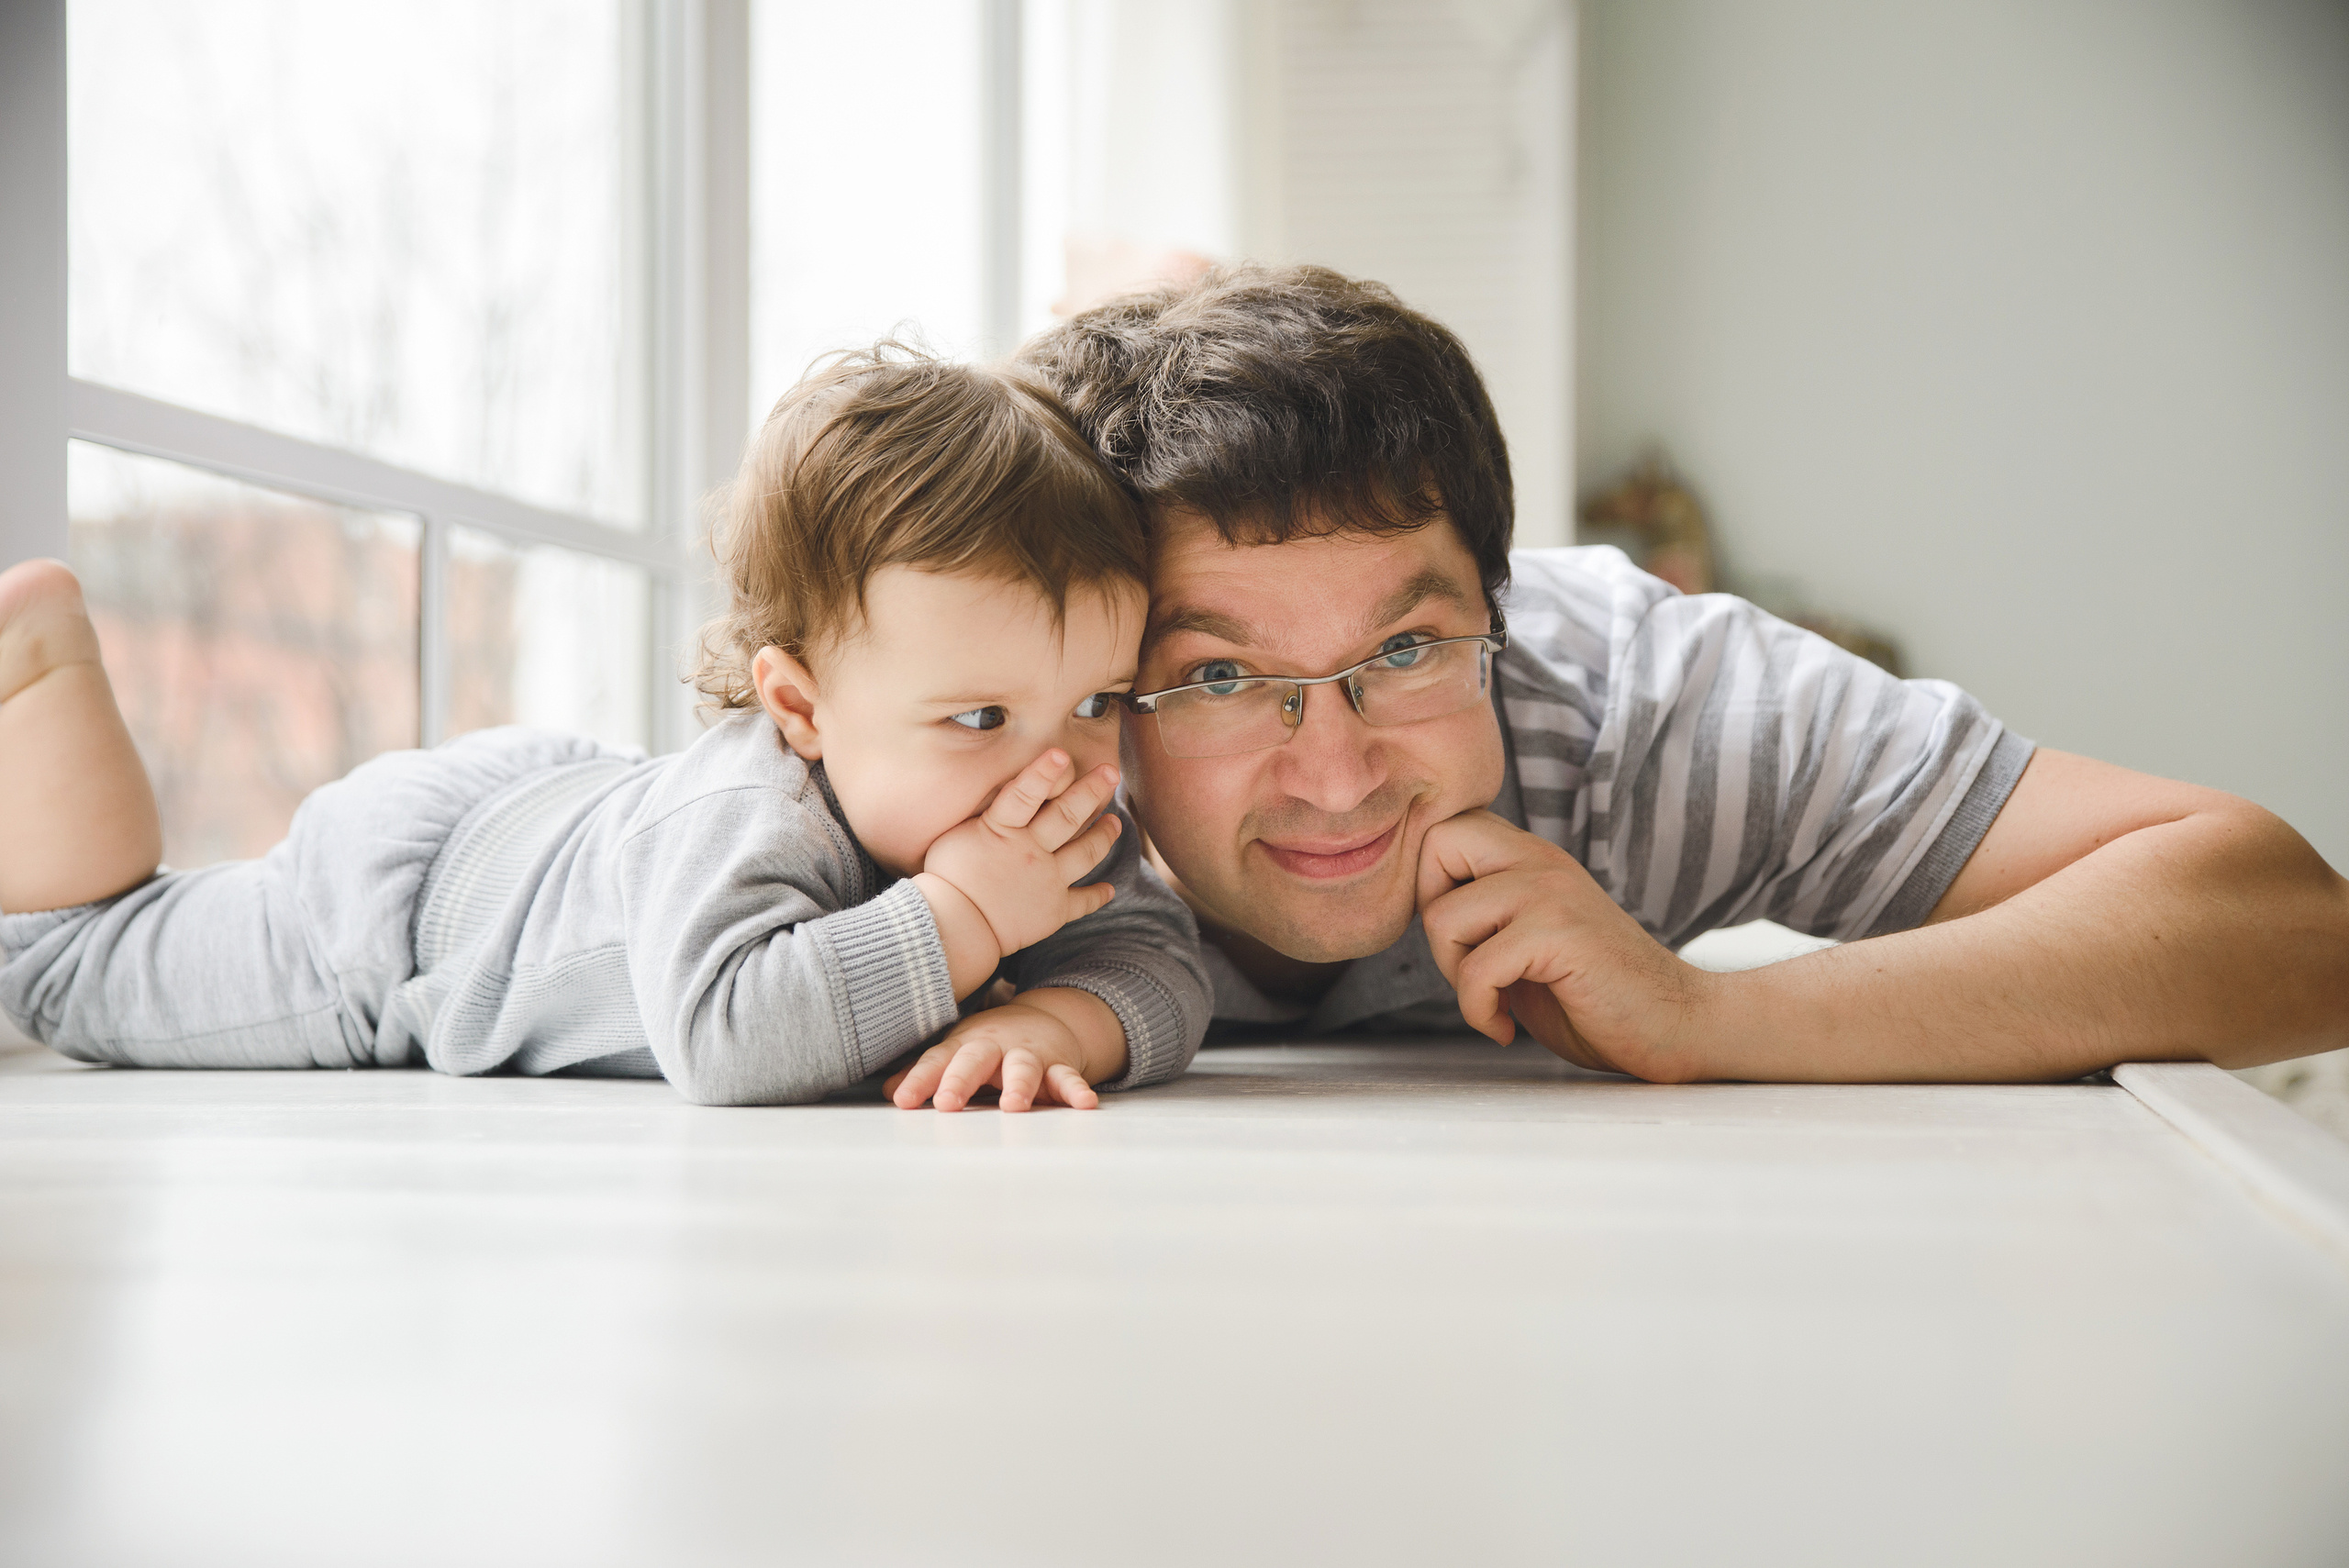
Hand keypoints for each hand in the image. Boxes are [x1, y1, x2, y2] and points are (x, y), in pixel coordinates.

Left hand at [886, 999, 1101, 1112]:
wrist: (1041, 1020)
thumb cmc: (986, 1046)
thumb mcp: (955, 1054)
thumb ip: (924, 1074)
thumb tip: (887, 1092)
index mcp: (964, 1046)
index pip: (936, 1062)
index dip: (919, 1080)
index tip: (903, 1101)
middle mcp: (994, 1048)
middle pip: (975, 1060)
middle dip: (961, 1080)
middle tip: (947, 1102)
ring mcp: (1028, 1055)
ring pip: (1022, 1068)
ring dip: (1018, 1085)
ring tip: (1013, 1106)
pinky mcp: (1058, 1066)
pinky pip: (1068, 1078)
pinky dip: (1077, 1090)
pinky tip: (1085, 1104)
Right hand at [914, 749, 1122, 996]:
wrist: (955, 928)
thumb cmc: (946, 880)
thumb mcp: (956, 837)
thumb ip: (983, 817)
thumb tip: (1002, 796)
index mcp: (1001, 830)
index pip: (1024, 793)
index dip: (1043, 772)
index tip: (1061, 754)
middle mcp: (1031, 851)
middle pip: (1068, 816)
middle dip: (1091, 791)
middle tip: (1110, 772)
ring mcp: (1047, 881)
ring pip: (1085, 852)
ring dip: (1103, 835)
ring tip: (1116, 822)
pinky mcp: (1053, 911)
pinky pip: (1082, 902)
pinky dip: (1097, 895)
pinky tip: (1109, 890)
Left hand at [1416, 810, 1715, 1081]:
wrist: (1678, 1024)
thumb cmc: (1596, 994)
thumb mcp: (1527, 940)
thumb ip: (1485, 915)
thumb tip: (1419, 912)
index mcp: (1532, 858)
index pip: (1445, 830)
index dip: (1431, 886)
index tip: (1462, 940)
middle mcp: (1540, 861)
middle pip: (1435, 846)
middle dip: (1433, 920)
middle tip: (1470, 968)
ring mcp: (1550, 893)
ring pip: (1443, 918)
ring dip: (1456, 976)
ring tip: (1496, 1001)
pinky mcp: (1560, 934)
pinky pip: (1476, 970)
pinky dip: (1479, 1011)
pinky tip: (1507, 1027)